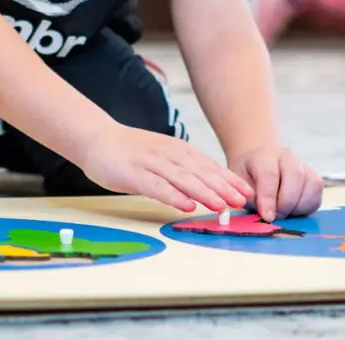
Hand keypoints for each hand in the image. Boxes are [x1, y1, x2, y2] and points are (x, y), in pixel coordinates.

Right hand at [78, 124, 253, 213]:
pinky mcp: (133, 174)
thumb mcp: (163, 157)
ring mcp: (151, 163)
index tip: (248, 193)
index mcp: (178, 151)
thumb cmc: (131, 152)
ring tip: (221, 206)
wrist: (97, 138)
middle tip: (243, 202)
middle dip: (223, 187)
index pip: (209, 166)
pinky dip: (172, 196)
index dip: (229, 179)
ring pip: (182, 179)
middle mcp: (168, 155)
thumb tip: (208, 188)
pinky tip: (186, 206)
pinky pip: (156, 186)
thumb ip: (182, 170)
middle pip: (201, 172)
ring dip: (204, 192)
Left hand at [229, 145, 322, 222]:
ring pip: (311, 185)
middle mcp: (287, 157)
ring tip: (284, 214)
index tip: (267, 217)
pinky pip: (317, 193)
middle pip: (295, 176)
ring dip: (299, 206)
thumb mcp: (237, 182)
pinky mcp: (314, 178)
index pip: (269, 174)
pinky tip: (294, 211)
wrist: (260, 157)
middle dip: (286, 203)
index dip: (269, 198)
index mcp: (264, 156)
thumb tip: (262, 214)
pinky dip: (308, 206)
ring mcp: (303, 166)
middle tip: (275, 218)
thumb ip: (246, 196)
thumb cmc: (247, 174)